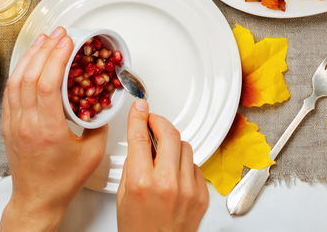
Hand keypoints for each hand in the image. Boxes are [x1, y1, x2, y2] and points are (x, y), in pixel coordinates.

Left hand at [0, 27, 107, 231]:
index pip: (46, 84)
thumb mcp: (92, 153)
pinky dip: (21, 70)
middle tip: (59, 33)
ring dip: (31, 56)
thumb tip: (104, 99)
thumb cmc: (62, 181)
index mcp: (47, 130)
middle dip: (45, 49)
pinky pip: (11, 90)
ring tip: (45, 39)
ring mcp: (13, 123)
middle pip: (29, 76)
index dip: (56, 58)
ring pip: (16, 80)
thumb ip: (100, 123)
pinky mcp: (8, 124)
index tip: (67, 42)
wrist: (37, 199)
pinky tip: (30, 61)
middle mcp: (25, 123)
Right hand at [117, 99, 208, 231]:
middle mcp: (168, 184)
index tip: (140, 107)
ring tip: (163, 153)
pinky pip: (195, 166)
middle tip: (153, 121)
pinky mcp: (202, 194)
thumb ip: (133, 166)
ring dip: (173, 144)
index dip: (139, 117)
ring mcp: (188, 189)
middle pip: (170, 134)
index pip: (141, 138)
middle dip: (160, 122)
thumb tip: (141, 141)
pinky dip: (184, 165)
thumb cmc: (139, 230)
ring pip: (185, 147)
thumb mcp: (123, 196)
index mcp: (142, 183)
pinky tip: (175, 174)